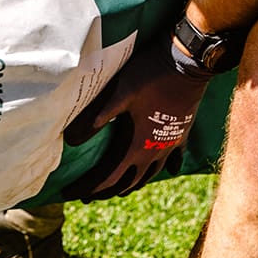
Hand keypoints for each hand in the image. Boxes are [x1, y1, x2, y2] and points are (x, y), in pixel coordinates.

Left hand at [61, 37, 214, 201]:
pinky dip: (167, 168)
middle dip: (104, 191)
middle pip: (127, 182)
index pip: (108, 177)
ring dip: (131, 184)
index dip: (87, 187)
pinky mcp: (182, 133)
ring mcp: (170, 144)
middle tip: (85, 195)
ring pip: (150, 175)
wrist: (188, 61)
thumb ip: (96, 117)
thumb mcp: (118, 93)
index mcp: (136, 145)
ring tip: (116, 189)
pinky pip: (174, 159)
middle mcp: (154, 152)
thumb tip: (70, 141)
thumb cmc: (149, 75)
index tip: (69, 193)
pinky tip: (167, 171)